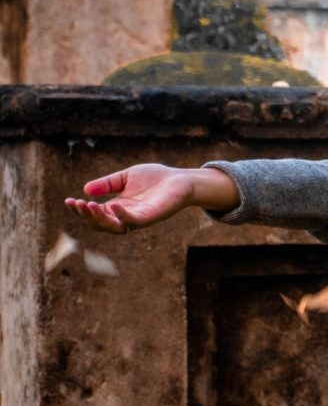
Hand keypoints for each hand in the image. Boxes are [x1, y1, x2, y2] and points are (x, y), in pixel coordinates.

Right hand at [64, 164, 199, 233]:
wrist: (182, 179)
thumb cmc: (155, 178)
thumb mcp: (125, 178)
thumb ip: (107, 184)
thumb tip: (85, 189)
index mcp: (118, 207)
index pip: (95, 215)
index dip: (80, 210)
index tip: (68, 201)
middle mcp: (127, 216)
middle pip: (101, 225)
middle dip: (87, 216)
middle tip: (77, 204)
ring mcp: (139, 218)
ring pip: (115, 227)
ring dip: (100, 219)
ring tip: (88, 206)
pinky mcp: (152, 216)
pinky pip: (135, 222)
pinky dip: (123, 216)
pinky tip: (113, 206)